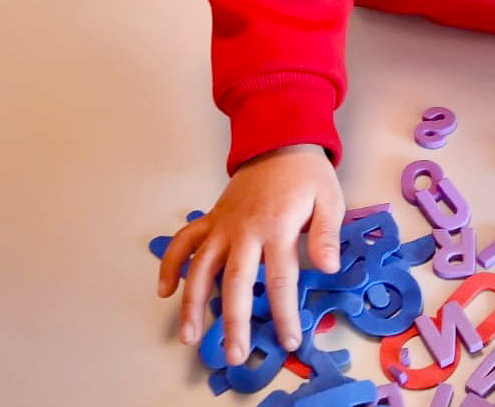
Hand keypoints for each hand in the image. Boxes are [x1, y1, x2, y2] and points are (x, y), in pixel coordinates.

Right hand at [157, 144, 343, 363]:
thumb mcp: (329, 198)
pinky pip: (185, 241)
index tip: (289, 340)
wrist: (280, 140)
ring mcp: (224, 224)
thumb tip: (329, 267)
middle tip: (234, 355)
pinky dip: (171, 263)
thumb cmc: (307, 174)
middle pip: (236, 281)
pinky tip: (165, 290)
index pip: (280, 278)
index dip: (284, 312)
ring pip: (202, 266)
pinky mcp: (212, 218)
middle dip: (235, 321)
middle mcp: (246, 229)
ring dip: (193, 302)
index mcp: (278, 226)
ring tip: (189, 336)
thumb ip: (327, 234)